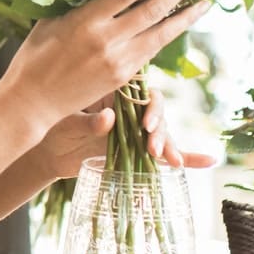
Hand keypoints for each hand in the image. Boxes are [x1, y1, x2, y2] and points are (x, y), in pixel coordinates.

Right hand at [0, 0, 211, 137]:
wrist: (33, 102)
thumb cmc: (34, 56)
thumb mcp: (50, 21)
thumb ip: (75, 1)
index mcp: (86, 22)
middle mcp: (107, 41)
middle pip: (153, 11)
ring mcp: (119, 62)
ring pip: (161, 35)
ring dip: (186, 17)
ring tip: (206, 1)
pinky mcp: (124, 78)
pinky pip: (151, 51)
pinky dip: (168, 35)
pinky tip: (180, 24)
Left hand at [33, 86, 218, 181]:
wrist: (46, 152)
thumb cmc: (52, 128)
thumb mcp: (65, 123)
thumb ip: (87, 121)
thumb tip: (107, 119)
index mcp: (113, 92)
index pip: (141, 92)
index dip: (150, 106)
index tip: (145, 124)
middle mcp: (128, 109)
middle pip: (156, 112)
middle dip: (160, 129)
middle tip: (152, 147)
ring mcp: (134, 130)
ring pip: (161, 132)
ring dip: (169, 144)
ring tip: (170, 159)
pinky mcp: (136, 150)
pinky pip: (164, 153)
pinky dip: (187, 157)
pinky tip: (207, 161)